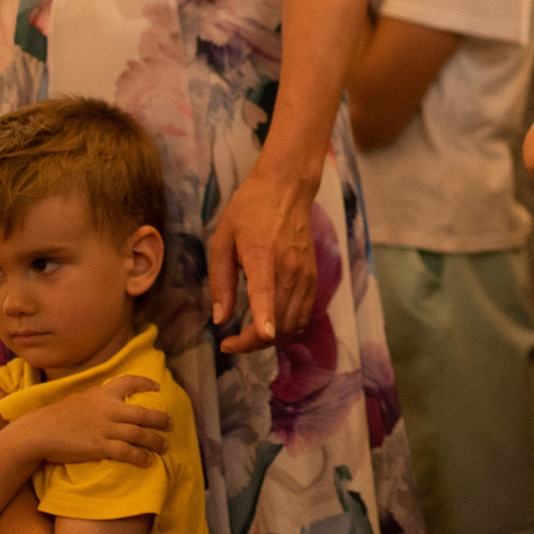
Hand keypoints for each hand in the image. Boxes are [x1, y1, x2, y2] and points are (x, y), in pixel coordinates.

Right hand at [11, 374, 171, 467]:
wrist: (39, 432)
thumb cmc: (54, 417)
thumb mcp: (77, 400)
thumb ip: (94, 399)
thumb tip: (103, 399)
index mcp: (101, 394)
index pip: (127, 382)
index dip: (145, 384)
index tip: (157, 388)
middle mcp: (107, 409)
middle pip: (141, 413)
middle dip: (160, 419)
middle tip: (171, 424)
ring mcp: (104, 428)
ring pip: (138, 434)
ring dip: (155, 441)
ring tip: (165, 447)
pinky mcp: (100, 446)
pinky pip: (127, 452)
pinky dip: (140, 457)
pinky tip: (148, 462)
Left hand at [209, 169, 317, 352]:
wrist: (286, 189)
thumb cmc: (249, 210)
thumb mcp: (222, 240)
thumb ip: (220, 282)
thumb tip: (220, 319)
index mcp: (262, 257)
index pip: (266, 293)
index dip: (265, 318)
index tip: (263, 336)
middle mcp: (289, 270)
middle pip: (279, 321)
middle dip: (254, 343)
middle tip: (231, 343)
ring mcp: (305, 276)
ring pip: (293, 324)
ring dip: (271, 341)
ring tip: (248, 338)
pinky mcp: (313, 278)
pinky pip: (304, 315)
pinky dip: (288, 330)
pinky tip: (271, 327)